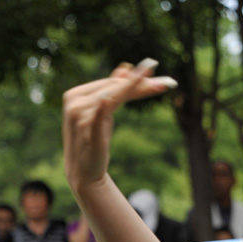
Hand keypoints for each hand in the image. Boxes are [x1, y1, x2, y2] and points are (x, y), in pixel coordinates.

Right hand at [63, 60, 176, 192]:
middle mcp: (75, 101)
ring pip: (114, 97)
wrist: (84, 173)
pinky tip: (109, 99)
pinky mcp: (87, 132)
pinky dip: (104, 107)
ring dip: (138, 90)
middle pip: (114, 88)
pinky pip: (99, 116)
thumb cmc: (94, 141)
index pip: (111, 84)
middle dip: (141, 83)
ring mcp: (79, 116)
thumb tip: (125, 68)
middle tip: (168, 83)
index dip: (134, 79)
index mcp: (76, 94)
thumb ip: (113, 92)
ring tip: (161, 85)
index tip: (155, 70)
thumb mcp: (104, 116)